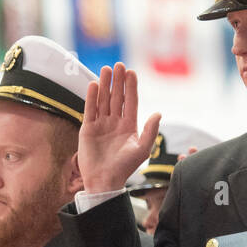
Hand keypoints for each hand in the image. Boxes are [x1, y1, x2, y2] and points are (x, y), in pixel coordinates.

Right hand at [79, 63, 161, 193]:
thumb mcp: (142, 149)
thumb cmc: (125, 167)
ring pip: (104, 100)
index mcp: (129, 126)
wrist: (105, 181)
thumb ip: (151, 131)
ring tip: (106, 69)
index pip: (131, 102)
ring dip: (105, 85)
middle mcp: (115, 123)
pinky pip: (90, 109)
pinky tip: (94, 84)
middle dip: (118, 81)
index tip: (132, 72)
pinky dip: (92, 97)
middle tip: (119, 65)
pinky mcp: (88, 129)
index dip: (131, 87)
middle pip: (117, 97)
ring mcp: (101, 125)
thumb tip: (158, 113)